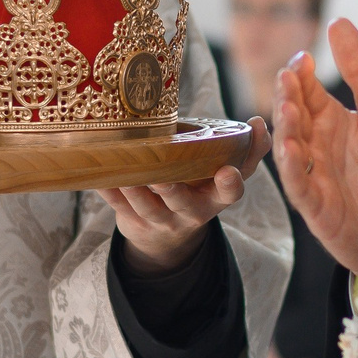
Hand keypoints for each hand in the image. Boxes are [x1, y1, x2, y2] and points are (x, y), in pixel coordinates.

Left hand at [97, 116, 271, 270]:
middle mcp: (190, 213)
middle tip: (162, 178)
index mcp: (215, 198)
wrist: (166, 234)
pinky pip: (119, 207)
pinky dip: (109, 191)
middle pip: (183, 204)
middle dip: (173, 192)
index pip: (230, 194)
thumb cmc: (200, 189)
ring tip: (125, 174)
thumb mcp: (226, 174)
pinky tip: (99, 177)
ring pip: (147, 207)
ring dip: (135, 191)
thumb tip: (259, 123)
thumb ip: (249, 149)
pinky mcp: (134, 221)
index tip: (227, 172)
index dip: (230, 185)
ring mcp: (161, 220)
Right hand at [271, 19, 357, 278]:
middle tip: (289, 78)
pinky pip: (296, 182)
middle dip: (288, 95)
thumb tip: (338, 23)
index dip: (301, 72)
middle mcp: (314, 142)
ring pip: (287, 145)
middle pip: (291, 113)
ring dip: (286, 126)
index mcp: (330, 118)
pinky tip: (293, 148)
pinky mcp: (312, 203)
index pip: (306, 87)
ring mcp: (310, 172)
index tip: (304, 59)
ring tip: (289, 108)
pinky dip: (292, 165)